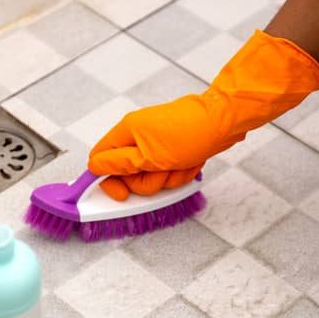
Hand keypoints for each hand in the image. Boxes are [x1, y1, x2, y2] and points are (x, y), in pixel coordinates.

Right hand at [88, 95, 245, 199]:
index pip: (99, 159)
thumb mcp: (148, 157)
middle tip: (161, 172)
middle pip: (128, 173)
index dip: (107, 180)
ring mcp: (156, 142)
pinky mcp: (172, 149)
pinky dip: (180, 173)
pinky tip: (190, 163)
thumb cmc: (190, 133)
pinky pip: (168, 171)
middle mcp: (138, 135)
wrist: (223, 122)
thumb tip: (95, 167)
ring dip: (167, 178)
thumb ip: (118, 165)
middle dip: (147, 181)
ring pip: (151, 176)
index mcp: (126, 131)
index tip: (121, 195)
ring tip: (180, 165)